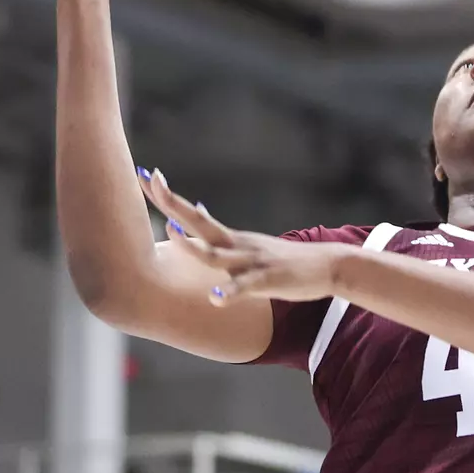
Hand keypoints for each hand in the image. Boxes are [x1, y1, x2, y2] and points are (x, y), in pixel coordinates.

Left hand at [139, 168, 348, 303]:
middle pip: (198, 222)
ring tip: (171, 231)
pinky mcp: (267, 280)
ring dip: (192, 245)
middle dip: (172, 204)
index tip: (145, 175)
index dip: (168, 197)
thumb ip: (222, 236)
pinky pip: (245, 286)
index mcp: (230, 237)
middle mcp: (237, 244)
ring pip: (216, 254)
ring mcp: (251, 261)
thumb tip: (198, 213)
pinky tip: (215, 298)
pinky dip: (228, 292)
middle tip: (151, 180)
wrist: (328, 264)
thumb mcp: (250, 244)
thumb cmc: (284, 259)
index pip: (192, 213)